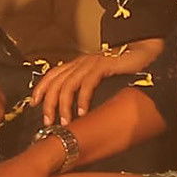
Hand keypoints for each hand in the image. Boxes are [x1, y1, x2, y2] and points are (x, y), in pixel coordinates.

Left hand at [33, 41, 158, 124]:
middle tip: (49, 122)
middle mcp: (80, 62)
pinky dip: (83, 99)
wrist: (142, 53)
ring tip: (65, 122)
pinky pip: (87, 84)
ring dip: (64, 106)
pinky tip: (83, 112)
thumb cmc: (121, 69)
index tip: (34, 104)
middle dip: (49, 103)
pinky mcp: (103, 65)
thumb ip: (86, 87)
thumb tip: (75, 108)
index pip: (52, 75)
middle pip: (56, 83)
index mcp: (77, 64)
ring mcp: (91, 63)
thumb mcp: (98, 78)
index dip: (41, 88)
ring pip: (68, 85)